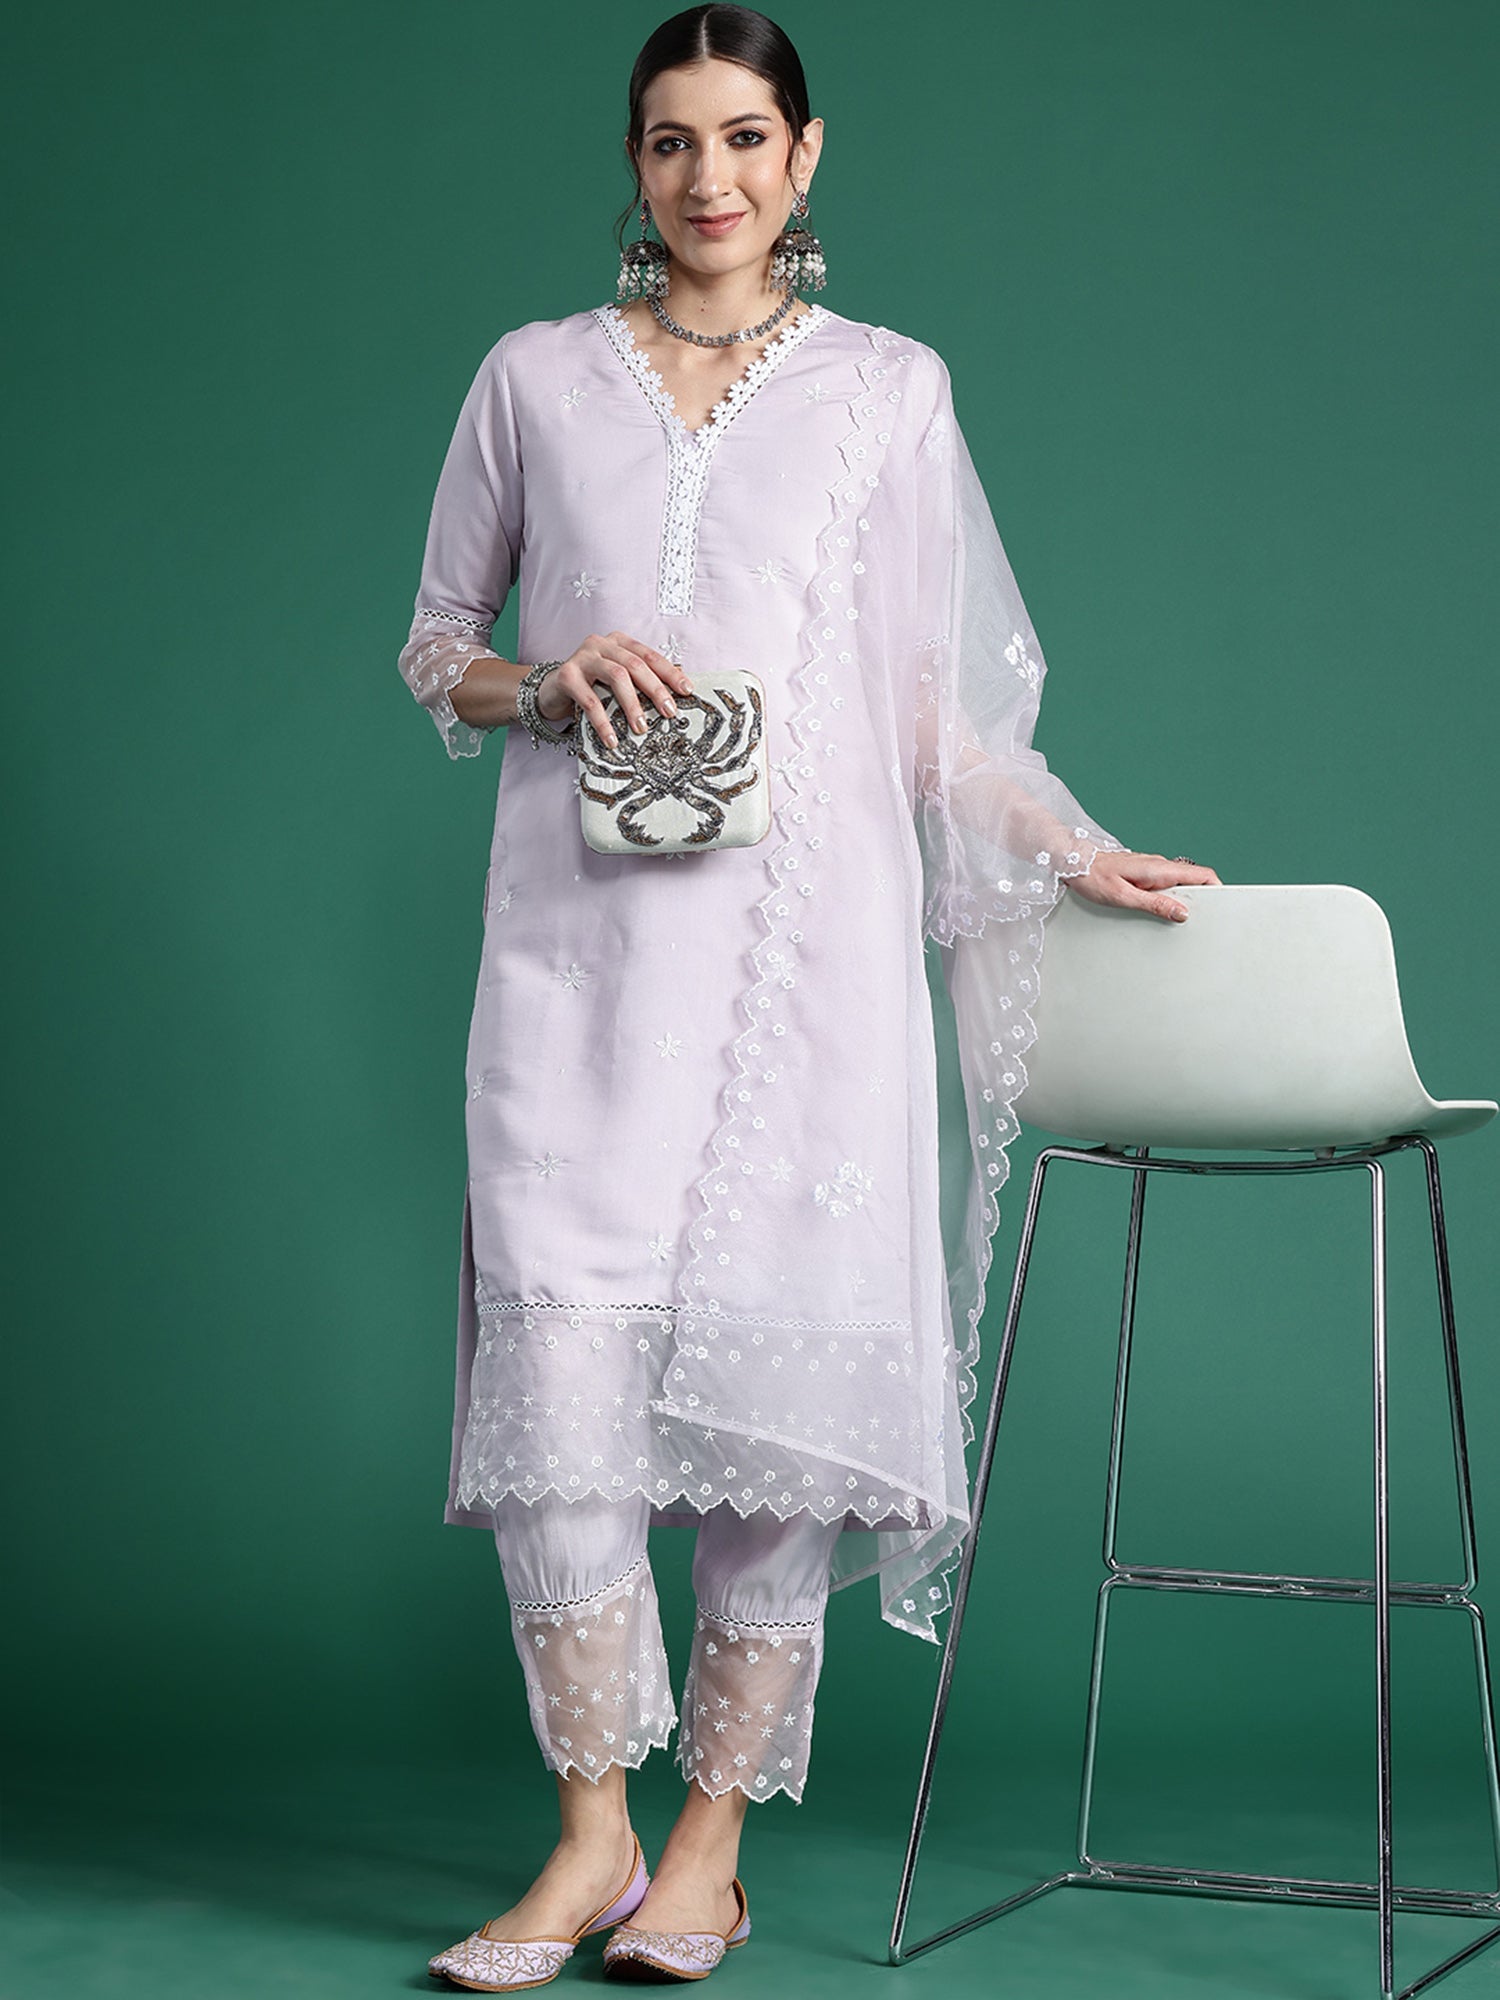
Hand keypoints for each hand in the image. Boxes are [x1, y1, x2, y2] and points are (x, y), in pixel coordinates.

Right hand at [538, 632, 692, 749]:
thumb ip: (641, 680)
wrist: (550, 691)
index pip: (649, 656)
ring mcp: (583, 657)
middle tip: (669, 712)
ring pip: (616, 676)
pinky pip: (590, 700)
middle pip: (635, 664)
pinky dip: (603, 721)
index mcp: (619, 642)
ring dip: (632, 704)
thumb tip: (675, 690)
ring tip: (641, 728)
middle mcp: (601, 644)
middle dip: (656, 689)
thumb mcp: (616, 681)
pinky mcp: (566, 675)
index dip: (670, 673)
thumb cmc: (589, 686)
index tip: (687, 691)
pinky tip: (612, 738)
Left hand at [1064, 849, 1221, 922]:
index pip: (1202, 874)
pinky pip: (1164, 885)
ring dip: (1184, 901)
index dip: (1218, 889)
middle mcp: (1159, 866)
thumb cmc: (1092, 877)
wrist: (1071, 861)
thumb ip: (1154, 905)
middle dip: (1202, 899)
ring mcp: (1151, 869)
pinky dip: (1169, 898)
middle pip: (1194, 881)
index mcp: (1159, 869)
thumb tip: (1182, 913)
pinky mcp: (1143, 874)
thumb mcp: (1123, 897)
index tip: (1224, 906)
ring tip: (1180, 922)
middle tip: (1201, 921)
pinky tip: (1161, 913)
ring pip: (1179, 884)